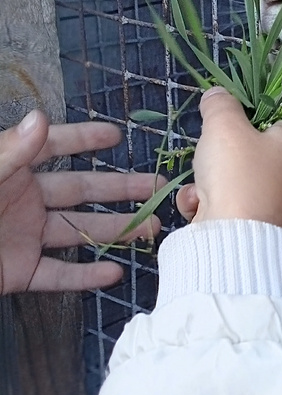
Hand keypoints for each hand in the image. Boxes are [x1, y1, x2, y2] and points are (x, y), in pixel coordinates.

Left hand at [0, 110, 160, 293]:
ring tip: (151, 230)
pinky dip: (84, 276)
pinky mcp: (17, 272)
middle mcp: (21, 200)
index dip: (83, 138)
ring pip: (77, 232)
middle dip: (118, 188)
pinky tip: (113, 273)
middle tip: (154, 185)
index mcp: (9, 169)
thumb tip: (42, 118)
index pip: (52, 146)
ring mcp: (21, 237)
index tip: (116, 134)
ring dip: (114, 231)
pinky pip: (56, 275)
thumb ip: (10, 152)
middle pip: (79, 191)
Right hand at [176, 89, 281, 228]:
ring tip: (203, 185)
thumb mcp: (224, 125)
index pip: (269, 114)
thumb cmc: (237, 174)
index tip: (221, 120)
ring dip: (205, 178)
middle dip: (216, 152)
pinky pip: (225, 200)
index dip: (240, 114)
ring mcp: (273, 199)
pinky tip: (199, 206)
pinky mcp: (253, 221)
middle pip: (244, 146)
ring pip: (229, 174)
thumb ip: (220, 104)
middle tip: (210, 154)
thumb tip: (218, 95)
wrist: (233, 238)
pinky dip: (206, 202)